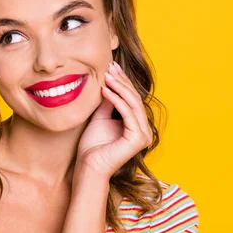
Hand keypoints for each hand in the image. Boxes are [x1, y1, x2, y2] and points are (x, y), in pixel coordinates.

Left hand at [76, 60, 152, 179]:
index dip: (122, 81)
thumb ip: (108, 102)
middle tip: (110, 66)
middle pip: (134, 98)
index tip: (111, 67)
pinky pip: (128, 113)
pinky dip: (116, 100)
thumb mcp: (100, 117)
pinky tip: (105, 91)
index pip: (131, 98)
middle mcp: (144, 130)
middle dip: (122, 81)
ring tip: (106, 76)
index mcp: (137, 125)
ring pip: (133, 103)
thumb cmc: (92, 146)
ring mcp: (143, 135)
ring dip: (119, 87)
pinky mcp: (138, 139)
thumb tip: (110, 83)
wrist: (88, 166)